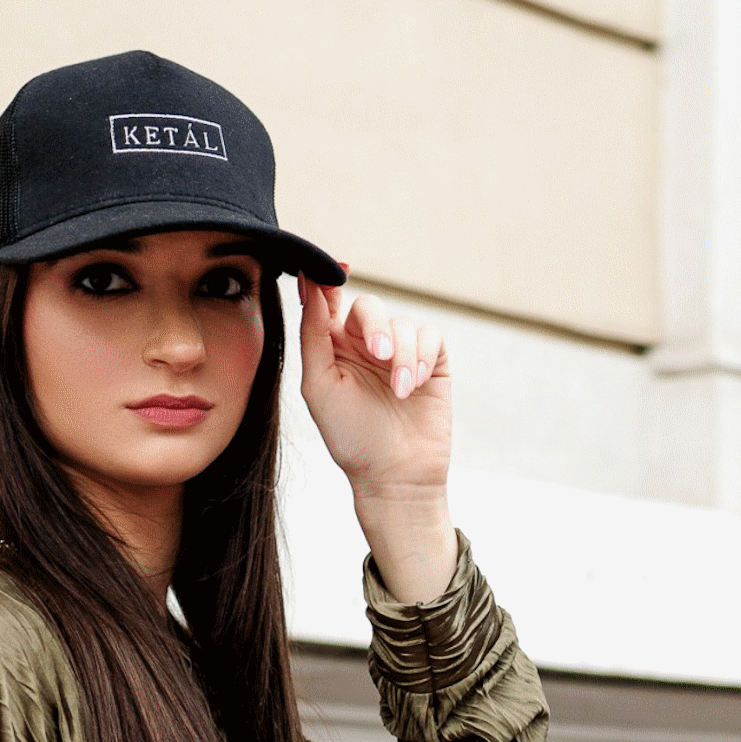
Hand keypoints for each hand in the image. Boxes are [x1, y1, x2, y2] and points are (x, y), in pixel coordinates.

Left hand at [298, 277, 457, 602]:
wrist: (394, 474)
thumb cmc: (350, 436)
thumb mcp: (319, 385)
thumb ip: (313, 333)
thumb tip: (308, 283)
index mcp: (333, 348)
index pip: (329, 302)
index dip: (330, 279)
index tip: (339, 267)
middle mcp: (366, 345)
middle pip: (369, 307)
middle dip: (376, 326)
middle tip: (378, 354)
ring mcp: (400, 352)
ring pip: (404, 323)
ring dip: (403, 354)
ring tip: (401, 389)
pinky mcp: (432, 362)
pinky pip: (430, 336)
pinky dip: (423, 355)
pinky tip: (417, 382)